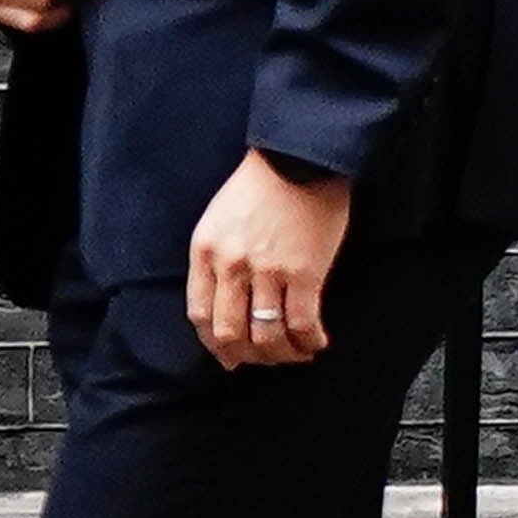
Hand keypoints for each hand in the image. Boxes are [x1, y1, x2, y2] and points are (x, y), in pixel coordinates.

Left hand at [187, 151, 351, 370]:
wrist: (300, 158)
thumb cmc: (262, 184)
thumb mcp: (219, 219)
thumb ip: (216, 259)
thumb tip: (227, 304)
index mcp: (206, 251)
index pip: (200, 315)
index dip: (215, 345)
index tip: (230, 356)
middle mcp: (231, 265)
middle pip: (230, 333)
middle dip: (248, 356)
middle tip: (264, 360)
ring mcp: (268, 270)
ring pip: (267, 335)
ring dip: (281, 355)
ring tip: (295, 353)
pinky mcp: (305, 272)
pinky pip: (303, 323)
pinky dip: (309, 341)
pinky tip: (317, 343)